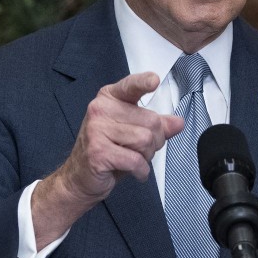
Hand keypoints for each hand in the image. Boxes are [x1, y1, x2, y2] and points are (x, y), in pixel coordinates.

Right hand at [31, 71, 183, 246]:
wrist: (80, 177)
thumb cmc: (105, 151)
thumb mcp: (132, 133)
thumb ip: (156, 125)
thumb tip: (177, 122)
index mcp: (109, 99)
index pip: (130, 86)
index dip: (144, 83)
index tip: (154, 81)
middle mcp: (101, 110)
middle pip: (151, 121)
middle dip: (156, 141)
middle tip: (142, 150)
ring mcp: (97, 130)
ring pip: (145, 140)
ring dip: (147, 156)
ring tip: (135, 159)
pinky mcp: (98, 151)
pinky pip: (135, 160)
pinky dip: (141, 170)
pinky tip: (135, 171)